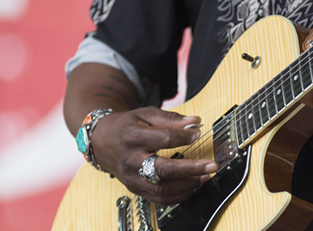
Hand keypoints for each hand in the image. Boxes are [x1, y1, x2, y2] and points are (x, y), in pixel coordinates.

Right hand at [90, 106, 217, 204]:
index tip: (199, 133)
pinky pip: (159, 199)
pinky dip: (178, 196)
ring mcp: (132, 178)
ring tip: (205, 176)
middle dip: (191, 169)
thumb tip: (195, 122)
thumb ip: (171, 118)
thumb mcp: (145, 114)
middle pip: (163, 170)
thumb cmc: (126, 126)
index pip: (163, 139)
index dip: (184, 137)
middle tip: (211, 165)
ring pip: (162, 189)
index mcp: (132, 137)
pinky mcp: (135, 189)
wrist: (101, 142)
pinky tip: (192, 187)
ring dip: (188, 185)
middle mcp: (131, 161)